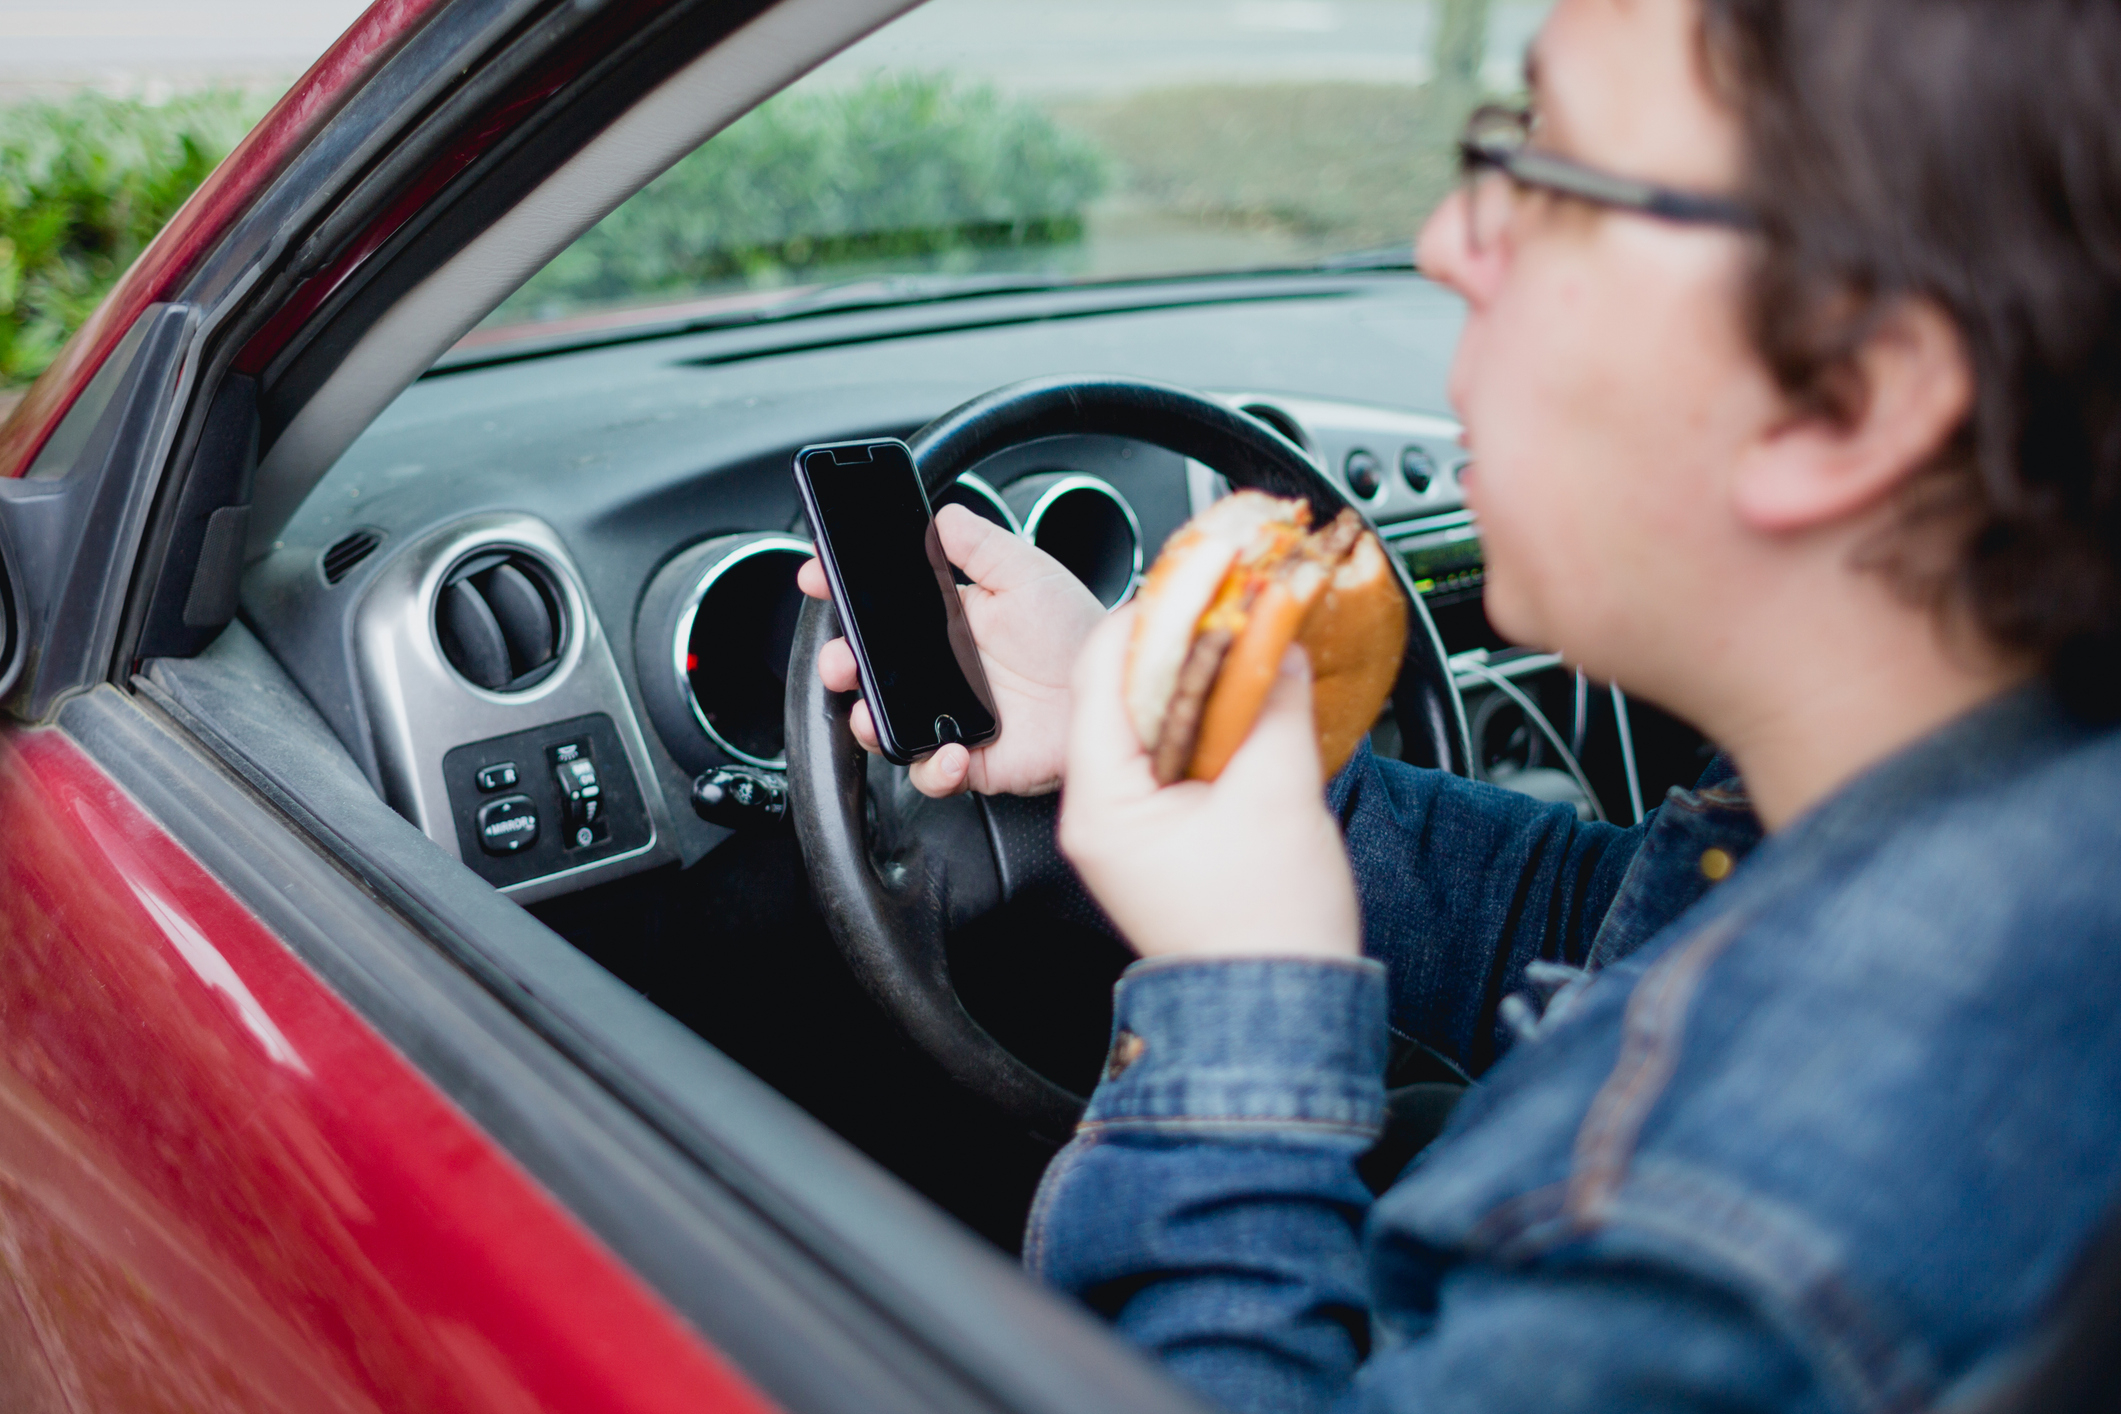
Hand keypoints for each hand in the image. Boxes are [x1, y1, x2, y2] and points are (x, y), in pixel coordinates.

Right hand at [798, 502, 1103, 797]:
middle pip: (869, 672)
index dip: (843, 595)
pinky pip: (932, 773)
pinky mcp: (971, 760)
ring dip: (867, 721)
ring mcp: (951, 717)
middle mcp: (942, 672)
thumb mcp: (1027, 572)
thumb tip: (939, 516)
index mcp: (948, 624)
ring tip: (870, 711)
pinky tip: (947, 751)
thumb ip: (980, 544)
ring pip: (886, 725)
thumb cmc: (1078, 632)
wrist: (1116, 688)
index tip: (818, 578)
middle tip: (838, 659)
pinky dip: (931, 769)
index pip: (880, 610)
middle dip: (839, 665)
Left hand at [1057, 606, 1360, 960]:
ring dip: (1200, 682)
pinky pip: (1172, 756)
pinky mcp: (1161, 835)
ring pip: (1151, 723)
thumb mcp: (1279, 795)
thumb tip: (1277, 640)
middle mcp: (1099, 816)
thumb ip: (1275, 703)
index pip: (1101, 676)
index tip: (1199, 584)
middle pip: (1122, 694)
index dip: (1151, 617)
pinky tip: (1249, 704)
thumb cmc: (1268, 932)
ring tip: (1247, 646)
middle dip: (1181, 645)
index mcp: (1103, 806)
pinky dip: (1208, 722)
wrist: (1284, 1011)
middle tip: (1231, 606)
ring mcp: (1128, 828)